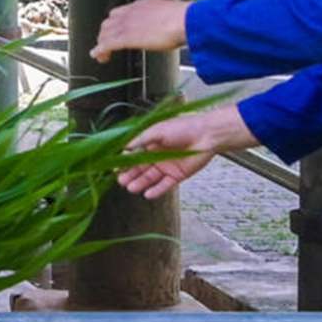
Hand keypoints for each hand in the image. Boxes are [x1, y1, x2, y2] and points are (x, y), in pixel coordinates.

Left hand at [91, 0, 189, 62]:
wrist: (185, 21)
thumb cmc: (184, 19)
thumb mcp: (169, 16)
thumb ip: (161, 21)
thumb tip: (167, 28)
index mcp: (140, 6)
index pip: (119, 13)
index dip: (113, 24)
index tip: (114, 31)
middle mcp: (130, 13)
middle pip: (108, 22)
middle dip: (105, 34)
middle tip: (105, 44)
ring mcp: (126, 25)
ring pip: (105, 33)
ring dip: (101, 43)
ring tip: (102, 54)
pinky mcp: (126, 37)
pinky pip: (107, 44)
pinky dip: (100, 50)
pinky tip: (98, 56)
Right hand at [116, 105, 257, 199]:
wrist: (207, 135)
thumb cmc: (183, 127)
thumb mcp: (157, 130)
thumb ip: (141, 139)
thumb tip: (124, 146)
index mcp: (150, 143)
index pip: (133, 155)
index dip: (124, 162)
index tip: (114, 168)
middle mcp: (156, 156)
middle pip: (140, 168)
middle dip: (130, 175)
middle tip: (120, 181)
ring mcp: (166, 167)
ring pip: (150, 178)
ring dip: (140, 183)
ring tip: (130, 188)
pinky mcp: (177, 176)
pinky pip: (164, 185)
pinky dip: (156, 190)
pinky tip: (147, 194)